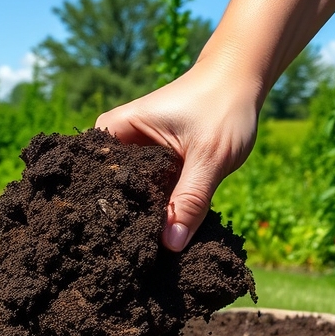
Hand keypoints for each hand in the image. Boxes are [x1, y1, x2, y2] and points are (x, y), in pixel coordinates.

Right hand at [95, 59, 258, 250]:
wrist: (242, 81)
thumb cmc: (223, 106)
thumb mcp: (209, 157)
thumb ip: (190, 200)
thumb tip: (172, 245)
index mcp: (116, 129)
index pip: (93, 174)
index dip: (101, 208)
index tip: (112, 240)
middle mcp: (119, 141)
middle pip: (109, 188)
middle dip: (121, 218)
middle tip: (128, 254)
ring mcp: (136, 153)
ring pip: (131, 193)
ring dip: (141, 216)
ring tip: (142, 251)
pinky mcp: (154, 164)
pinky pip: (148, 192)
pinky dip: (156, 209)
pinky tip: (161, 234)